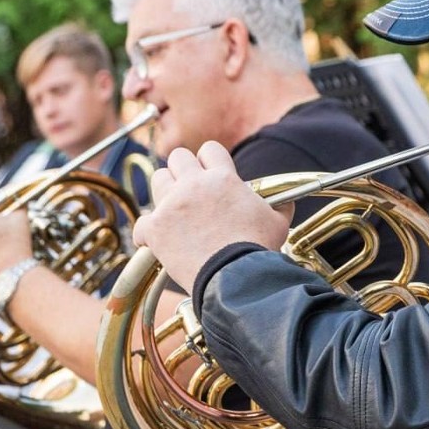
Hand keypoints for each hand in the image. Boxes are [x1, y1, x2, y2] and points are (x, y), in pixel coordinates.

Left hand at [133, 141, 292, 290]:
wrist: (235, 279)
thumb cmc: (257, 250)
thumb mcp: (278, 223)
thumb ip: (280, 206)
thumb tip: (286, 203)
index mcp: (224, 178)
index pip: (209, 149)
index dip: (209, 160)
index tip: (210, 173)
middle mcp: (194, 185)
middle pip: (177, 157)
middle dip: (183, 170)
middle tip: (189, 189)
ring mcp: (172, 205)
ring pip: (157, 180)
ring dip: (165, 193)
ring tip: (174, 211)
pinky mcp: (156, 229)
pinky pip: (141, 223)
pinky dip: (147, 232)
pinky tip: (156, 241)